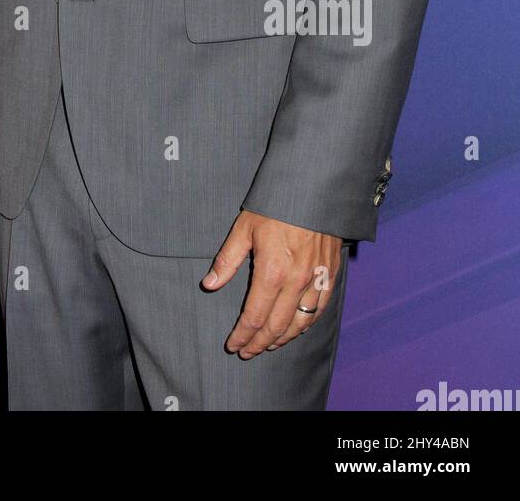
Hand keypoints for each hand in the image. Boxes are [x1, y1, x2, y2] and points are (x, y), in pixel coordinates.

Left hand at [202, 211, 342, 357]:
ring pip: (301, 323)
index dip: (243, 335)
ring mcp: (316, 280)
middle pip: (277, 326)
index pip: (255, 317)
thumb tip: (209, 284)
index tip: (233, 345)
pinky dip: (306, 325)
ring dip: (283, 338)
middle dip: (260, 343)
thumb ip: (227, 260)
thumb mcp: (244, 228)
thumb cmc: (275, 206)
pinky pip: (319, 310)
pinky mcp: (330, 274)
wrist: (313, 189)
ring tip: (268, 344)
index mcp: (272, 272)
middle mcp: (296, 282)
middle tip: (247, 351)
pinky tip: (297, 328)